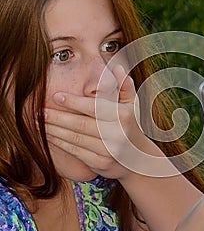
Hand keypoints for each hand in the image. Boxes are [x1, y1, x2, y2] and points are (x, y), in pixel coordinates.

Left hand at [45, 64, 148, 178]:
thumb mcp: (132, 104)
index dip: (74, 102)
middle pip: (80, 124)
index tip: (56, 96)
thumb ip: (124, 84)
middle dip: (57, 117)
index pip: (94, 108)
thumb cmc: (129, 124)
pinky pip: (75, 152)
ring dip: (53, 130)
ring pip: (75, 138)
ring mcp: (109, 151)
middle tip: (39, 111)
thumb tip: (118, 67)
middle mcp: (117, 134)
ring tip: (38, 122)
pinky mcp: (100, 163)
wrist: (137, 157)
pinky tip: (48, 136)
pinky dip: (59, 143)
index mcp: (123, 116)